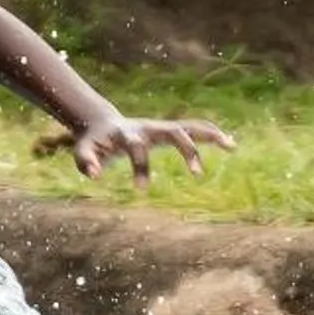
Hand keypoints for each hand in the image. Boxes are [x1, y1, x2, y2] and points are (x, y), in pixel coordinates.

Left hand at [70, 115, 234, 187]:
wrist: (101, 124)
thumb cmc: (92, 143)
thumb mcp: (82, 152)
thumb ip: (86, 162)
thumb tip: (96, 175)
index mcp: (127, 133)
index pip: (137, 147)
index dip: (140, 167)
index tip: (140, 190)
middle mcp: (149, 127)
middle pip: (173, 131)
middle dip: (186, 149)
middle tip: (197, 174)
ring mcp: (161, 126)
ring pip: (189, 126)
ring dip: (209, 135)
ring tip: (231, 145)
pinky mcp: (169, 130)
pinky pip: (194, 129)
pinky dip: (211, 134)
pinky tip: (230, 144)